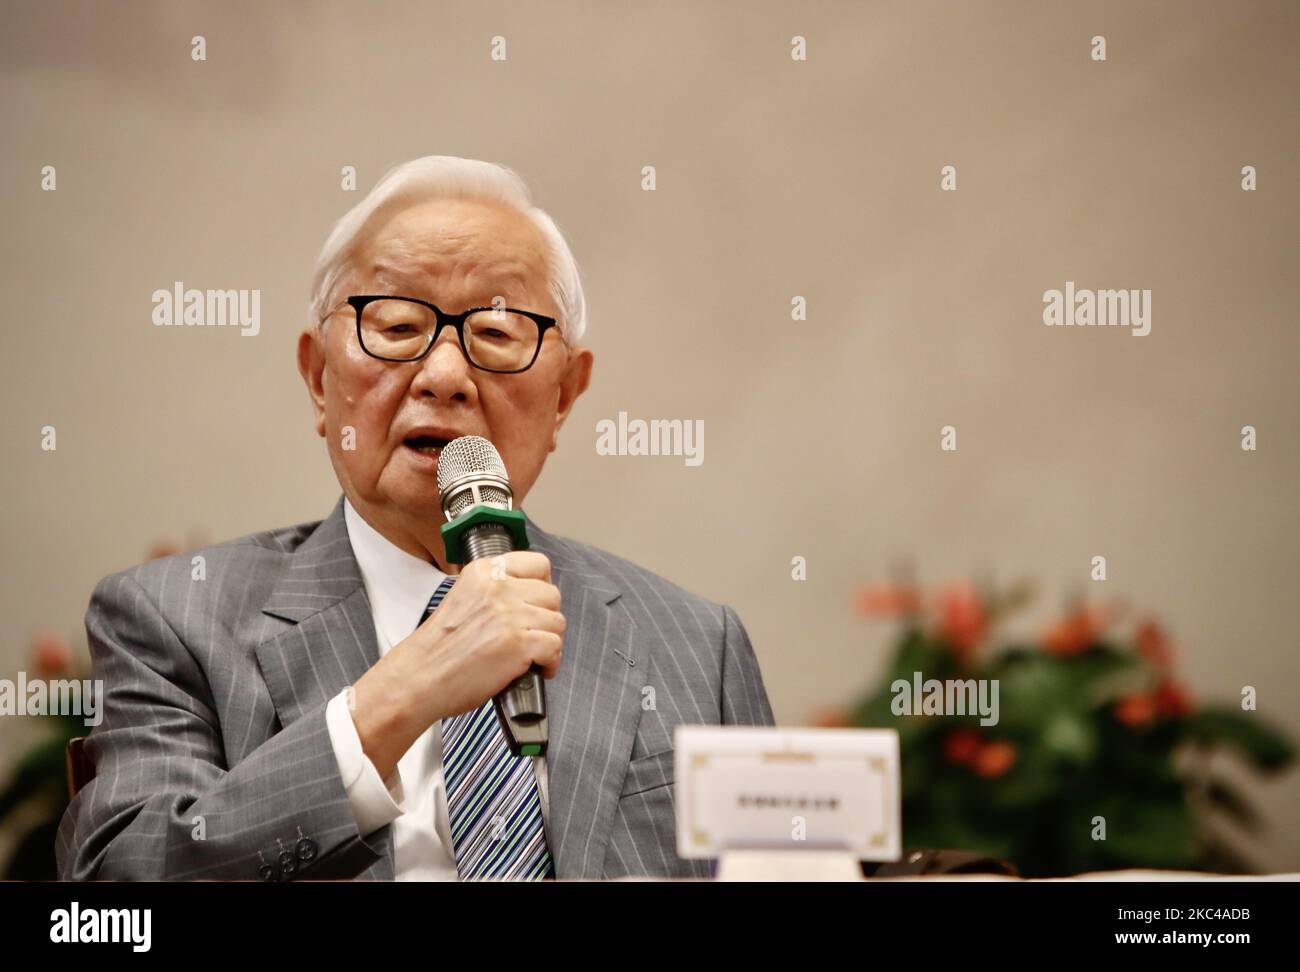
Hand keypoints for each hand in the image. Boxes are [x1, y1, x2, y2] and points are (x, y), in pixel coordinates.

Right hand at [350, 552, 564, 778]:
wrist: (418, 678)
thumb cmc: (438, 648)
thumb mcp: (463, 598)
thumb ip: (494, 591)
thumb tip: (531, 597)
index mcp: (484, 572)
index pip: (538, 563)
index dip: (543, 586)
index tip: (537, 603)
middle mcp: (499, 588)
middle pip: (552, 594)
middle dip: (546, 618)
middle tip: (532, 635)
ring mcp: (510, 614)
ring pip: (557, 622)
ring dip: (549, 641)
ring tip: (533, 655)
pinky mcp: (519, 643)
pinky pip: (555, 646)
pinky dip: (550, 662)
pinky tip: (536, 669)